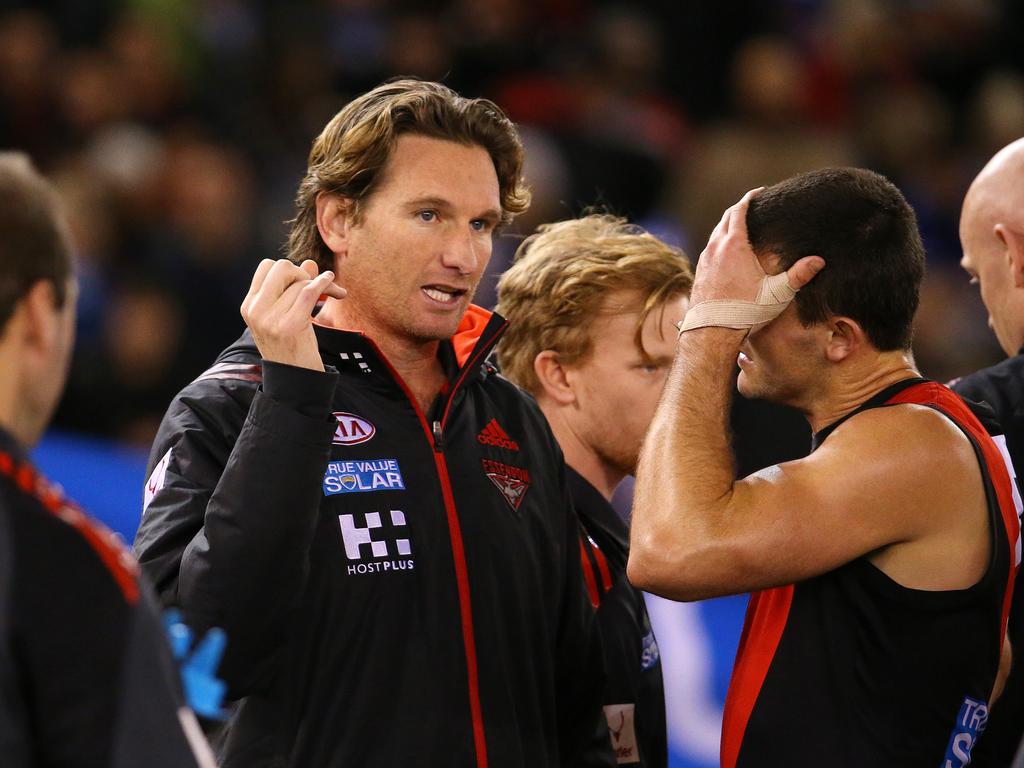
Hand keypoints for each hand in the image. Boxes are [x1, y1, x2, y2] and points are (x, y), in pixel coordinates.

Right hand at [240, 259, 346, 371]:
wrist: (295, 381)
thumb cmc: (294, 347)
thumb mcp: (289, 315)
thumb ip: (295, 288)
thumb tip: (309, 262)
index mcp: (249, 306)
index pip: (267, 267)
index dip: (289, 270)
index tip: (303, 282)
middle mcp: (255, 311)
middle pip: (281, 267)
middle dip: (303, 272)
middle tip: (315, 287)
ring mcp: (270, 319)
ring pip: (300, 282)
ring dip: (323, 284)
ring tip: (335, 293)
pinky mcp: (289, 326)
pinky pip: (308, 292)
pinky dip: (325, 285)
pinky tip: (336, 289)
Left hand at [690, 188, 824, 306]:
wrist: (711, 332)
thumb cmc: (744, 311)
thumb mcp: (776, 293)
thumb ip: (798, 275)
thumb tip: (819, 261)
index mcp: (733, 246)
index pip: (738, 211)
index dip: (749, 198)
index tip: (759, 192)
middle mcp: (714, 249)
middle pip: (725, 219)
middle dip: (738, 210)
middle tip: (752, 206)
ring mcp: (703, 261)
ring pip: (715, 235)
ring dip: (727, 227)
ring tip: (742, 228)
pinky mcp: (699, 273)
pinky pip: (709, 250)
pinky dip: (719, 243)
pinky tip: (727, 253)